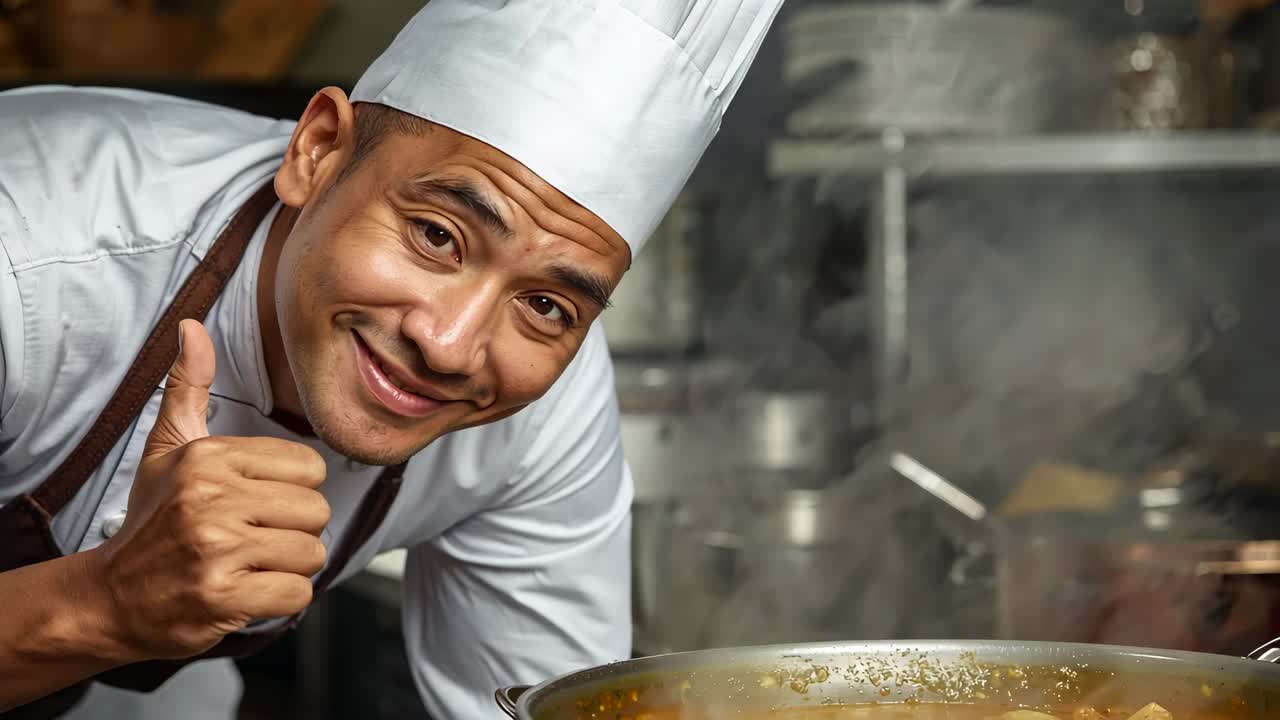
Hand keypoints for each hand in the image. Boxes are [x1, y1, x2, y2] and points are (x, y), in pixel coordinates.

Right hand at [93, 319, 329, 659]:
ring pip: (312, 552)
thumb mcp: (168, 448)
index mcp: (209, 458)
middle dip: (294, 530)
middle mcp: (211, 499)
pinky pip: (297, 593)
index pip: (310, 467)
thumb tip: (191, 327)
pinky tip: (248, 591)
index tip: (257, 502)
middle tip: (254, 539)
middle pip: (317, 511)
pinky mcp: (222, 598)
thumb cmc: (153, 518)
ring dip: (289, 566)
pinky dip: (281, 599)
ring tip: (250, 563)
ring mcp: (216, 550)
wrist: (111, 597)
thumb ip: (189, 387)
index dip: (292, 490)